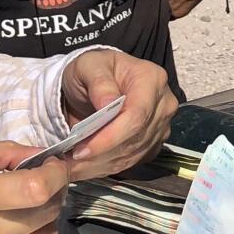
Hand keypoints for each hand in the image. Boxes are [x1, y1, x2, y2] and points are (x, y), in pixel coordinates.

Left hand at [60, 47, 175, 179]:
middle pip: (136, 138)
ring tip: (73, 166)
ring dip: (101, 164)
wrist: (97, 83)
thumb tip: (108, 102)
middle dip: (101, 154)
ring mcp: (161, 125)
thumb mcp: (88, 66)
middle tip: (70, 161)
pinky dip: (107, 167)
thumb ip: (98, 82)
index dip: (110, 137)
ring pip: (133, 154)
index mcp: (151, 79)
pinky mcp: (154, 142)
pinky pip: (133, 162)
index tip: (82, 149)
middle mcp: (163, 104)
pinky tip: (87, 166)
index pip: (136, 115)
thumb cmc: (93, 70)